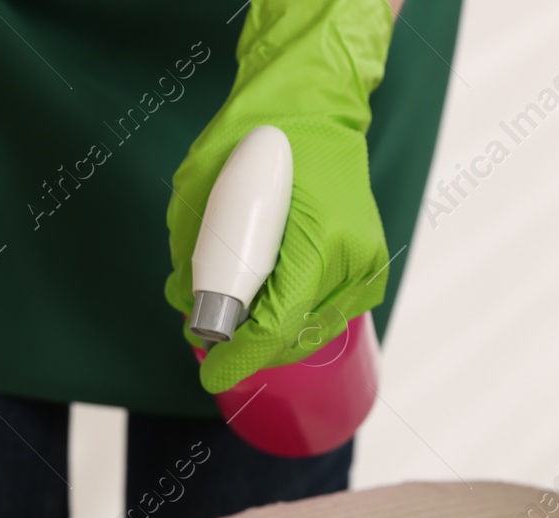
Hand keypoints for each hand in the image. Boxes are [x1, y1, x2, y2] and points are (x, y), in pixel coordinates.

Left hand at [164, 0, 393, 393]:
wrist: (313, 103)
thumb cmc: (255, 138)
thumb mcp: (201, 192)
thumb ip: (194, 257)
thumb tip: (190, 310)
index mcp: (318, 241)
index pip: (276, 328)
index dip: (238, 359)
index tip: (210, 373)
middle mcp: (351, 260)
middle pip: (291, 340)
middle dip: (245, 346)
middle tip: (206, 334)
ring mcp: (366, 266)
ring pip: (308, 333)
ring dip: (266, 333)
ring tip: (232, 307)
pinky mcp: (368, 268)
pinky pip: (324, 315)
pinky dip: (291, 317)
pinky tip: (265, 296)